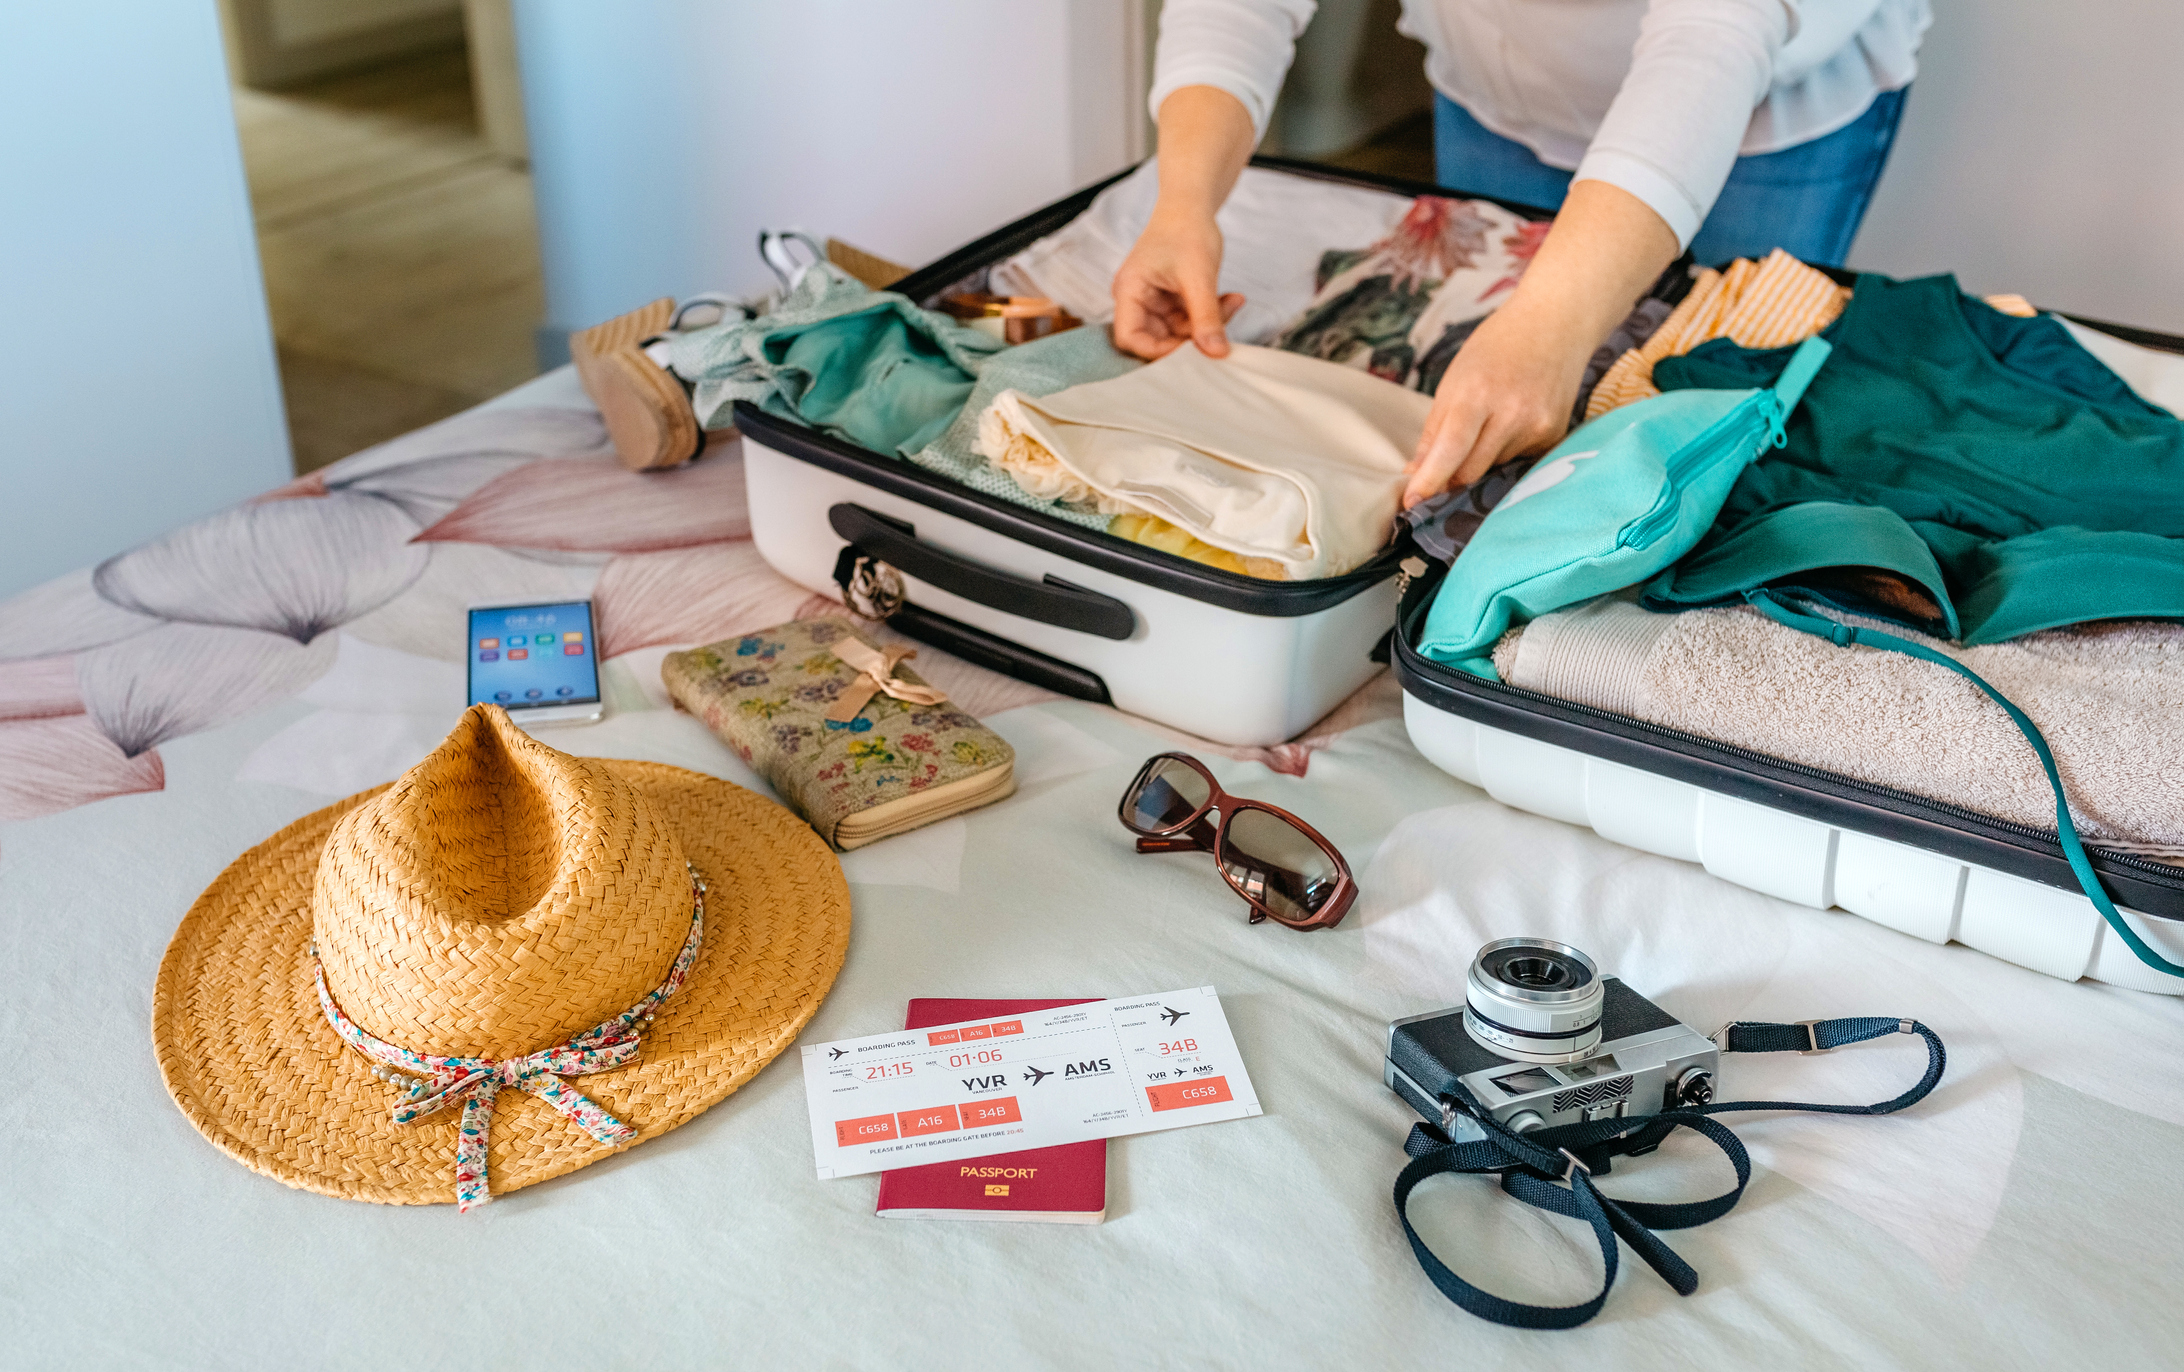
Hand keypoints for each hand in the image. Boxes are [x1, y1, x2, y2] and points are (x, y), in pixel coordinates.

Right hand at [1112, 208, 1245, 360]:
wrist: (1192, 205)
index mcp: (1129, 291)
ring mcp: (1155, 301)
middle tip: (1219, 331)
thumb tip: (1217, 353)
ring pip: (1180, 331)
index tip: (1190, 351)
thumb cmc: (1186, 229)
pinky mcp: (1172, 300)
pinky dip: (1212, 313)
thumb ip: (1206, 317)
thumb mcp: (1199, 277)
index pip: (1129, 338)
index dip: (1156, 352)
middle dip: (1191, 337)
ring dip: (1209, 323)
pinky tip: (1232, 299)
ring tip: (1233, 302)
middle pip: (1157, 338)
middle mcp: (1137, 299)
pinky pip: (1191, 319)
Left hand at [1400, 179, 1681, 508]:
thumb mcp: (1454, 380)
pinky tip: (1513, 421)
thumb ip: (1434, 431)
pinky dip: (1506, 450)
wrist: (1556, 323)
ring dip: (1481, 458)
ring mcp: (1538, 426)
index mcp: (1477, 394)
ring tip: (1491, 421)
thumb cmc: (1495, 348)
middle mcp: (1512, 413)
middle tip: (1444, 464)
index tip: (1411, 502)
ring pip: (1494, 467)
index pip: (1450, 450)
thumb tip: (1415, 473)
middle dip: (1452, 475)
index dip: (1429, 481)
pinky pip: (1518, 460)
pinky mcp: (1555, 435)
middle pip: (1470, 471)